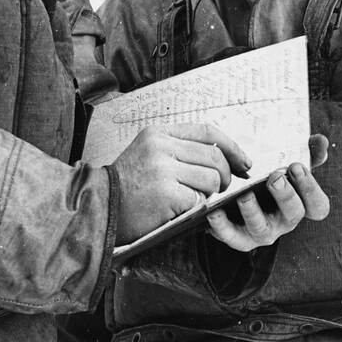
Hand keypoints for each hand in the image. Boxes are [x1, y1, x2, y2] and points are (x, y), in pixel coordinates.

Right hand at [111, 123, 251, 244]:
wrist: (98, 206)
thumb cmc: (127, 186)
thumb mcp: (148, 153)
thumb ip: (179, 149)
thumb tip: (224, 158)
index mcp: (158, 132)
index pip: (207, 132)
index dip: (231, 147)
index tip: (243, 162)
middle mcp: (161, 146)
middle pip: (214, 157)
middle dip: (224, 176)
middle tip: (218, 189)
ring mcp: (162, 169)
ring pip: (211, 179)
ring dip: (208, 194)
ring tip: (190, 200)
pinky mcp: (165, 193)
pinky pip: (199, 200)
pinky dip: (194, 208)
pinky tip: (177, 209)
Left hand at [205, 133, 329, 251]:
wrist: (237, 201)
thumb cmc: (268, 182)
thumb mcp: (286, 168)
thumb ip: (306, 153)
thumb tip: (321, 140)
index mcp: (300, 205)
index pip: (318, 206)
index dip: (310, 189)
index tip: (295, 166)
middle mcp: (284, 221)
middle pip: (293, 214)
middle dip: (285, 195)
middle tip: (274, 177)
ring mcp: (261, 232)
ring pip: (262, 229)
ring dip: (253, 211)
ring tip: (244, 195)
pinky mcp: (237, 238)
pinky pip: (231, 237)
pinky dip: (222, 226)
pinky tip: (214, 211)